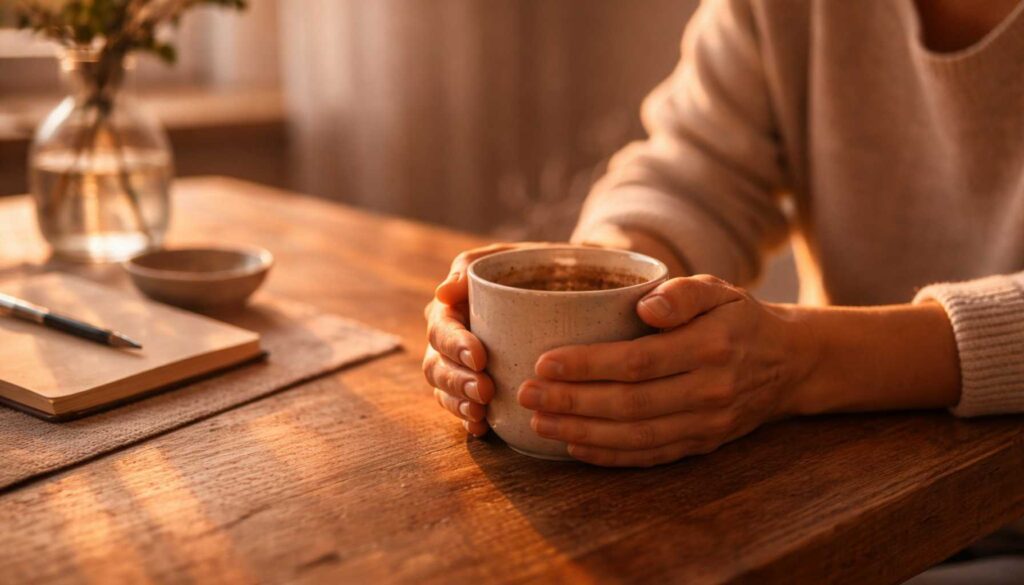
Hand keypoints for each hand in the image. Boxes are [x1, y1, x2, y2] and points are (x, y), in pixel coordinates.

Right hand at [423, 243, 560, 436]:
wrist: (572, 285)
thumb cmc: (536, 267)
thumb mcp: (509, 256)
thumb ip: (473, 265)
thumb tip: (444, 291)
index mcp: (452, 308)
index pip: (440, 328)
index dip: (454, 345)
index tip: (479, 357)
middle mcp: (450, 339)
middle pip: (436, 365)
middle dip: (456, 381)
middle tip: (484, 391)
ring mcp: (461, 367)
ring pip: (444, 390)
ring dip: (458, 403)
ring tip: (480, 412)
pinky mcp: (478, 388)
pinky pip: (462, 408)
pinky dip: (467, 419)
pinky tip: (482, 427)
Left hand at [517, 275, 808, 466]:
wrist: (789, 363)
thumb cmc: (738, 317)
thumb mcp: (719, 289)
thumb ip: (683, 293)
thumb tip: (647, 307)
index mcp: (710, 347)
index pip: (638, 361)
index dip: (588, 365)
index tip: (545, 361)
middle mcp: (709, 391)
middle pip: (629, 404)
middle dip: (571, 401)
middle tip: (527, 394)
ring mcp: (707, 424)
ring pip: (636, 436)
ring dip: (582, 432)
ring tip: (539, 422)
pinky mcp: (703, 445)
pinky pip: (651, 456)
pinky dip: (610, 456)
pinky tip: (574, 447)